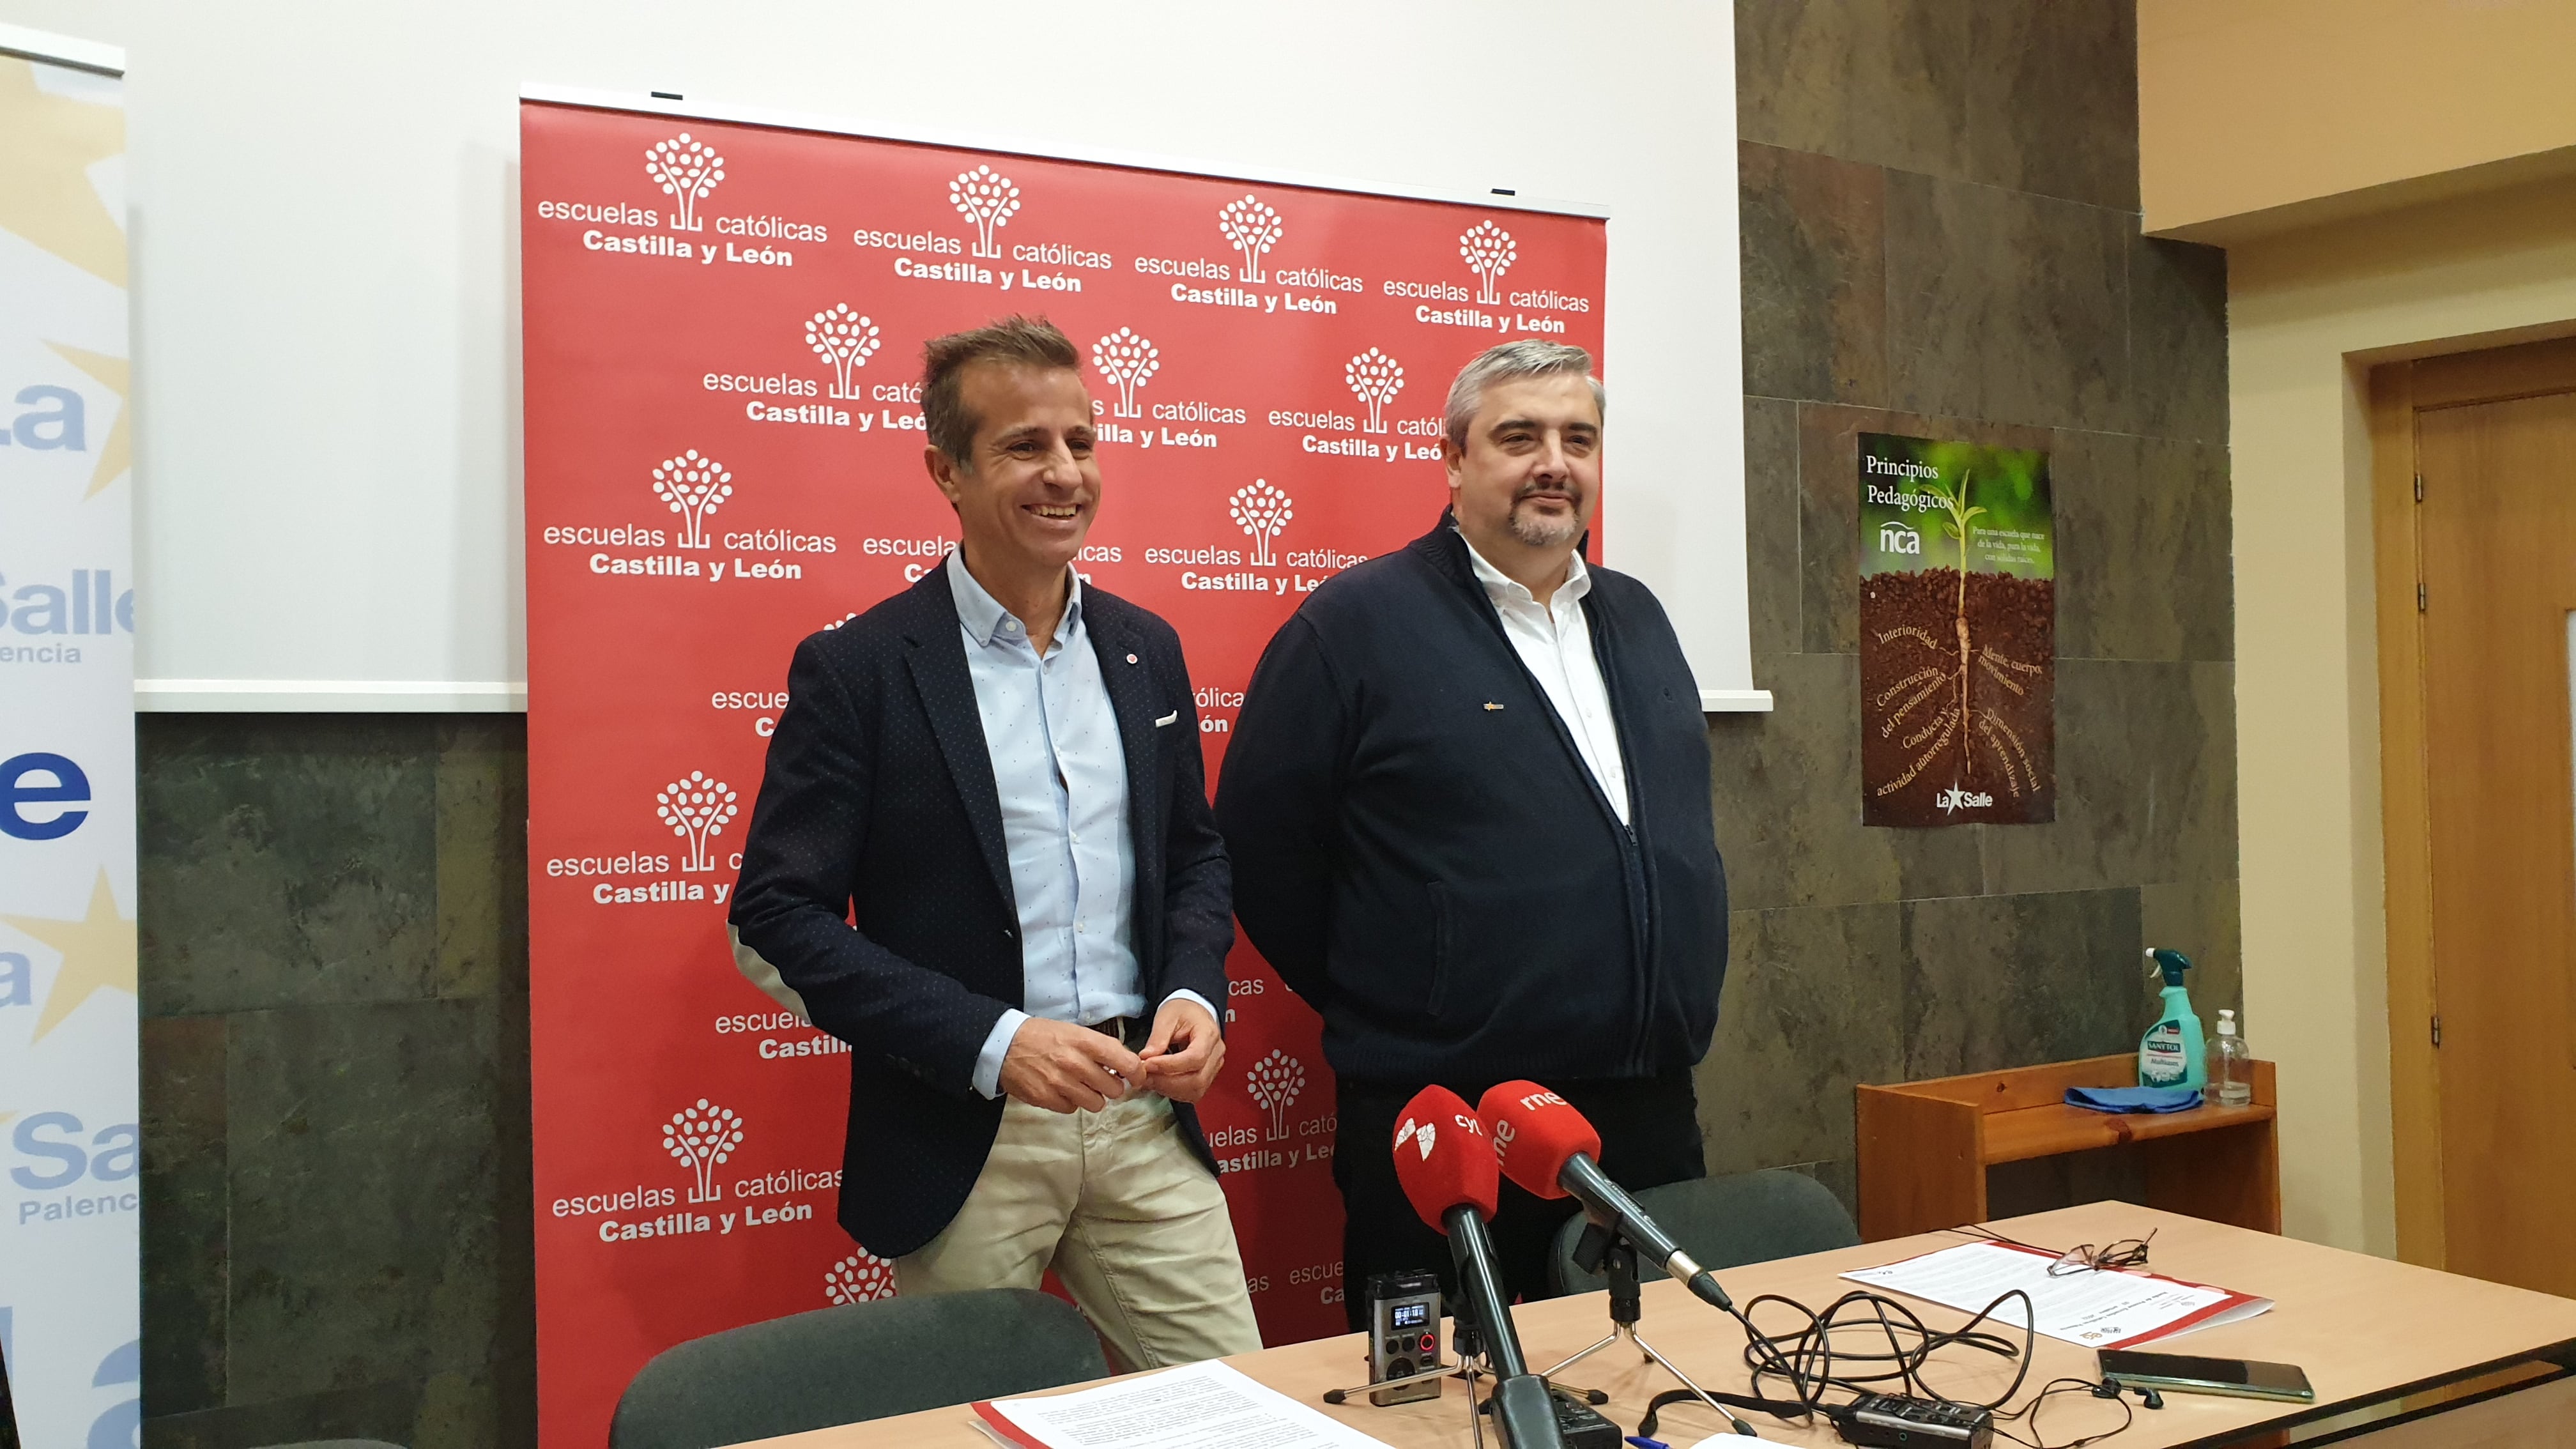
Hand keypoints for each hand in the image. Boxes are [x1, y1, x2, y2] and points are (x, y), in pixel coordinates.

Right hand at [997, 1017, 1142, 1113]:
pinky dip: (1070, 1102)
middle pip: (1114, 1089)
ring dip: (1092, 1096)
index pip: (1124, 1062)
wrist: (1004, 1045)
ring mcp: (1060, 1083)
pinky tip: (1061, 1089)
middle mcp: (1075, 1063)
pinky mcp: (1046, 1099)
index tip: (1137, 1076)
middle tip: (1101, 1079)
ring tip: (1080, 1085)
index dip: (1137, 1073)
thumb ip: (1100, 1047)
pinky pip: (1072, 1109)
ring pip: (1095, 1103)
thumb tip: (1125, 1064)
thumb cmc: (1042, 1035)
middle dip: (1112, 1086)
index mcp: (1084, 1042)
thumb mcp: (1074, 1031)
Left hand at [1138, 997, 1225, 1103]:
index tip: (1148, 1064)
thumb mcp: (1166, 1017)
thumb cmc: (1182, 1011)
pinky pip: (1193, 1092)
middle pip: (1197, 1079)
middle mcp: (1216, 1053)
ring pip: (1195, 1090)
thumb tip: (1146, 1058)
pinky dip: (1175, 1092)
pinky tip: (1161, 1082)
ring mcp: (1214, 1067)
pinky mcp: (1207, 1076)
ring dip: (1170, 1089)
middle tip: (1145, 1076)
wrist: (1193, 1012)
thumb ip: (1157, 1038)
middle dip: (1167, 1082)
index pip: (1194, 1058)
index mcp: (1209, 1034)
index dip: (1169, 1065)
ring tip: (1151, 1079)